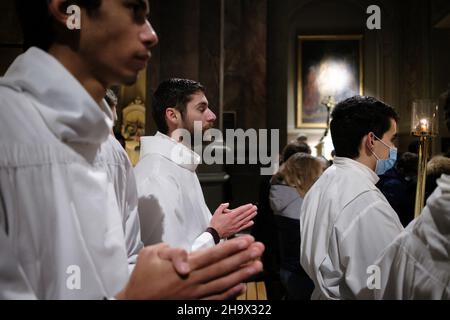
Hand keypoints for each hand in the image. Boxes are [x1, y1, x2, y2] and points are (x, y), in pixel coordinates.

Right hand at [115, 236, 263, 299]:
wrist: (135, 301)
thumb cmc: (143, 276)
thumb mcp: (152, 254)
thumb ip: (172, 252)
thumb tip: (186, 259)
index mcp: (185, 266)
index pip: (213, 255)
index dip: (232, 247)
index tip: (247, 240)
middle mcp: (193, 281)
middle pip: (223, 268)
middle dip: (243, 257)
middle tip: (259, 249)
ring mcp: (195, 294)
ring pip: (224, 283)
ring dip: (242, 275)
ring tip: (258, 266)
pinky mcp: (194, 304)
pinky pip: (216, 300)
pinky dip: (230, 294)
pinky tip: (242, 287)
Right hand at [210, 203, 256, 238]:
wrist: (214, 234)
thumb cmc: (215, 224)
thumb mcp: (216, 213)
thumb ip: (222, 207)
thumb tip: (227, 204)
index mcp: (230, 216)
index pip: (241, 210)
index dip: (246, 207)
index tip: (250, 205)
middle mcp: (234, 221)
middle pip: (244, 214)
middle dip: (250, 210)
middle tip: (255, 207)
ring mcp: (236, 226)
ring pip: (245, 220)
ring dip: (251, 216)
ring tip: (255, 213)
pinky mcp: (236, 230)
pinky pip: (244, 227)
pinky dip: (248, 224)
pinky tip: (251, 222)